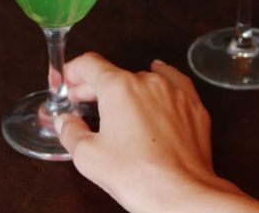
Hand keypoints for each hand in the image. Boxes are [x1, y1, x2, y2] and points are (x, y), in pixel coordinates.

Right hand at [56, 52, 258, 212]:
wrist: (181, 194)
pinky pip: (174, 83)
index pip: (89, 64)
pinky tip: (156, 81)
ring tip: (117, 110)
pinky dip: (161, 82)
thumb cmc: (139, 176)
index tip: (67, 83)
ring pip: (142, 80)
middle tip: (82, 104)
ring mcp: (173, 92)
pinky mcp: (192, 106)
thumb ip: (70, 132)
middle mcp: (147, 82)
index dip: (72, 72)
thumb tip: (66, 122)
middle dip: (93, 87)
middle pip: (113, 73)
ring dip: (125, 90)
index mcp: (119, 87)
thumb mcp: (88, 156)